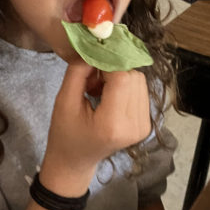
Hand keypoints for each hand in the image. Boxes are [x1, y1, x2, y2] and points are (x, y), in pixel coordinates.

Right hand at [40, 63, 150, 196]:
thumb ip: (78, 71)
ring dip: (119, 76)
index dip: (106, 63)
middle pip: (132, 76)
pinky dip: (125, 86)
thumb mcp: (63, 100)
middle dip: (112, 70)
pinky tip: (108, 95)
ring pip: (138, 80)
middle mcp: (134, 125)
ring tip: (99, 88)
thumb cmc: (64, 133)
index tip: (89, 63)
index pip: (121, 77)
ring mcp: (143, 126)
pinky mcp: (145, 124)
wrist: (75, 161)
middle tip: (91, 79)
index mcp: (113, 123)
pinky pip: (140, 90)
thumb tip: (94, 48)